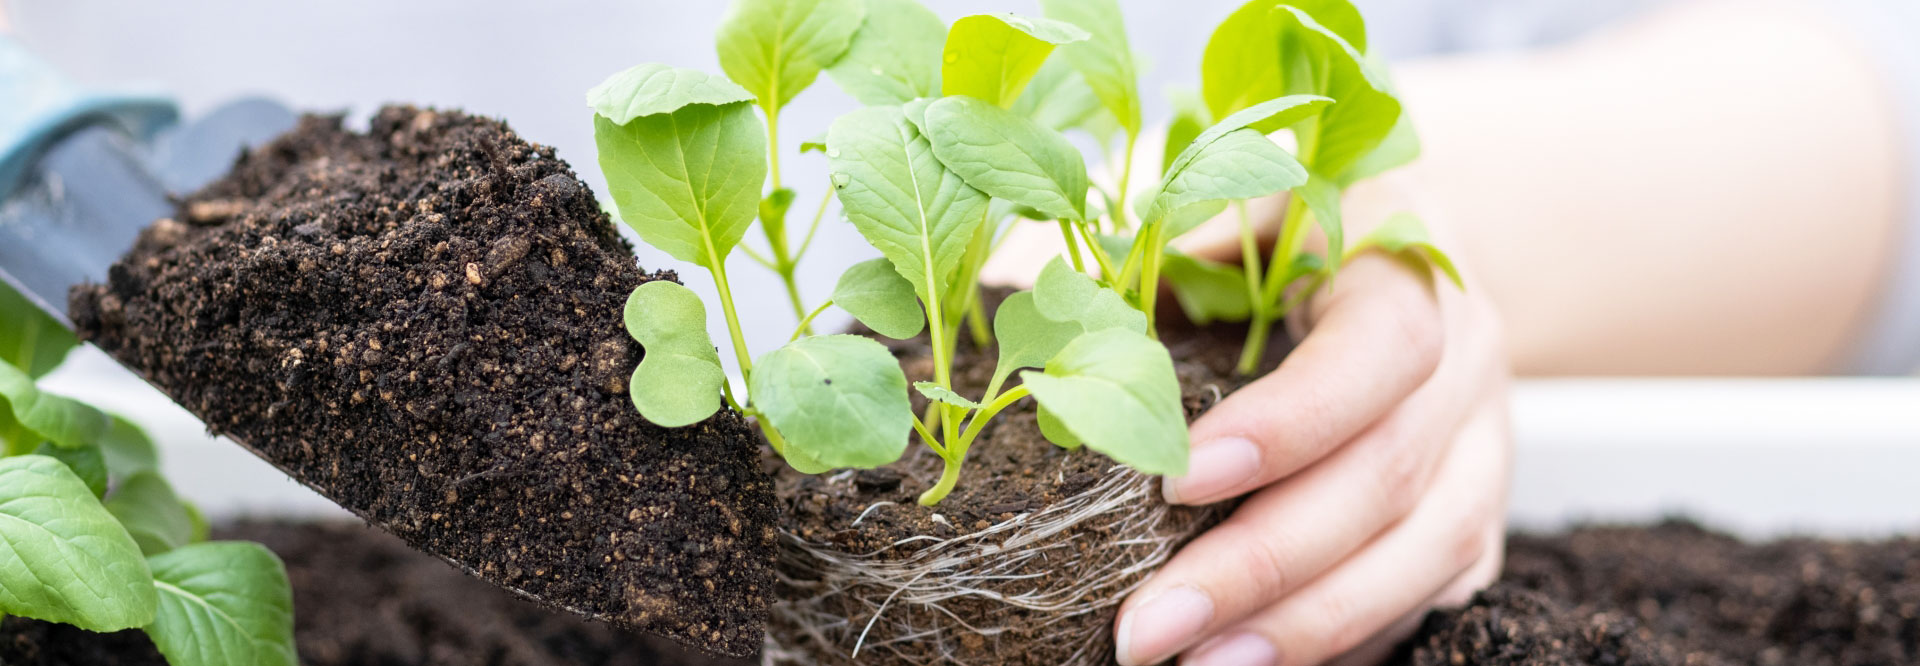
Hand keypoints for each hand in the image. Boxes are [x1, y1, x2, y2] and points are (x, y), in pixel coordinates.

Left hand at [1113, 177, 1513, 665]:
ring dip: (1302, 627)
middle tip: (1144, 626)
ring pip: (1420, 556)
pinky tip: (1248, 661)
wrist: (1411, 255)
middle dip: (1260, 564)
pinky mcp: (1476, 517)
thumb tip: (1023, 300)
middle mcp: (1470, 362)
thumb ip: (1154, 248)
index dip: (1287, 425)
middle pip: (1386, 477)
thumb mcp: (1233, 205)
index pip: (1376, 351)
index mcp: (1408, 268)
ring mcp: (1486, 449)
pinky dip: (1341, 640)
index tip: (1172, 482)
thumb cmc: (1294, 231)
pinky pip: (1426, 596)